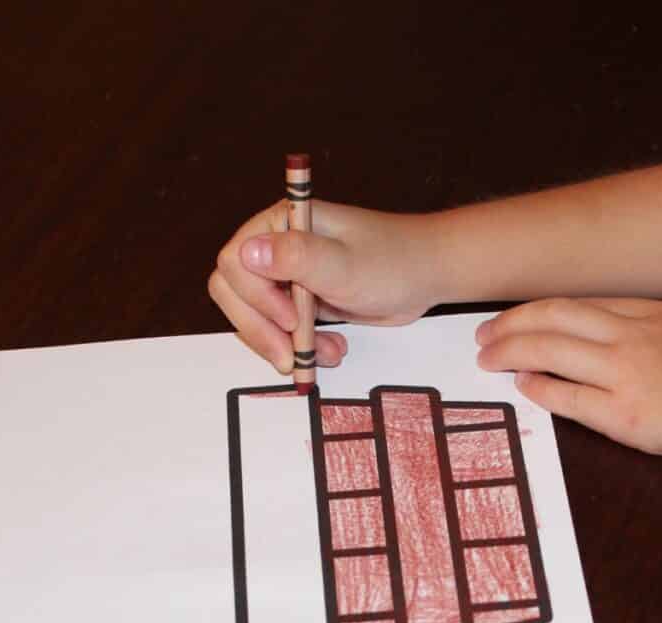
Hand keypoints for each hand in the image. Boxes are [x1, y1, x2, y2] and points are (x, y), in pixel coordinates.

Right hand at [209, 200, 437, 373]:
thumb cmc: (392, 262)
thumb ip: (297, 258)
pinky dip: (303, 348)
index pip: (234, 264)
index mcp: (279, 224)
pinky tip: (333, 351)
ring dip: (286, 344)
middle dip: (262, 331)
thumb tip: (247, 252)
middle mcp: (277, 247)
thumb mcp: (344, 264)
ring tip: (326, 354)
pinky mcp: (302, 301)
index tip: (291, 318)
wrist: (427, 276)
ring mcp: (288, 276)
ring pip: (258, 319)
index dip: (256, 297)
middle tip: (291, 358)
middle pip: (236, 295)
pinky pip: (283, 332)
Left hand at [475, 290, 661, 470]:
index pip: (587, 303)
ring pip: (551, 349)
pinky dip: (539, 387)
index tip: (526, 314)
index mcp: (658, 314)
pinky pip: (567, 396)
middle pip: (556, 316)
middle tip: (485, 332)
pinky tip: (520, 384)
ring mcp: (624, 372)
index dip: (549, 308)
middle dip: (514, 321)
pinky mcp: (621, 413)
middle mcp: (633, 335)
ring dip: (512, 350)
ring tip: (487, 357)